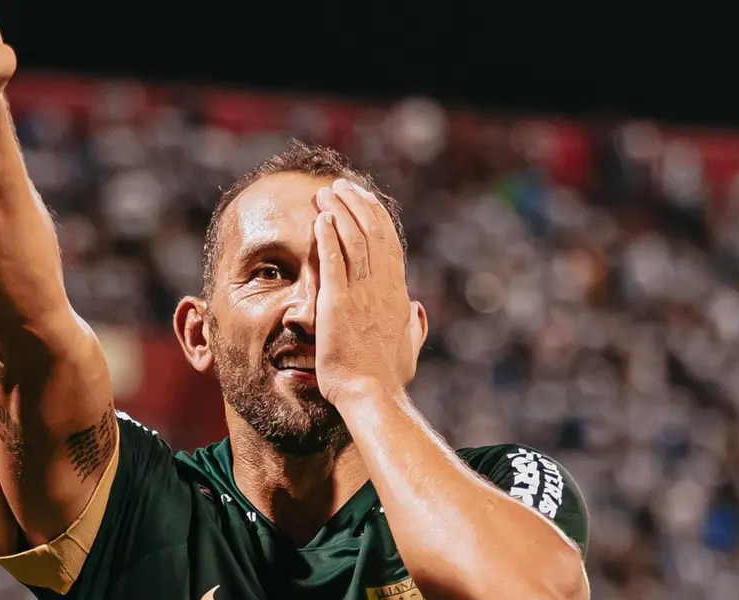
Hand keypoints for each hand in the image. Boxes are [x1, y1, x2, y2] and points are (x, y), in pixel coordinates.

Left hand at [314, 179, 424, 405]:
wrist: (371, 395)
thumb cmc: (387, 379)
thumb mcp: (408, 348)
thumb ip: (414, 326)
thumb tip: (418, 311)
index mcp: (398, 295)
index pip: (389, 244)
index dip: (377, 217)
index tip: (364, 198)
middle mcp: (382, 289)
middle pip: (373, 233)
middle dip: (357, 204)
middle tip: (341, 186)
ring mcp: (361, 295)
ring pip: (353, 240)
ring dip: (339, 212)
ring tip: (326, 194)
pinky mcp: (337, 304)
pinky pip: (333, 262)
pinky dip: (327, 238)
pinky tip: (320, 219)